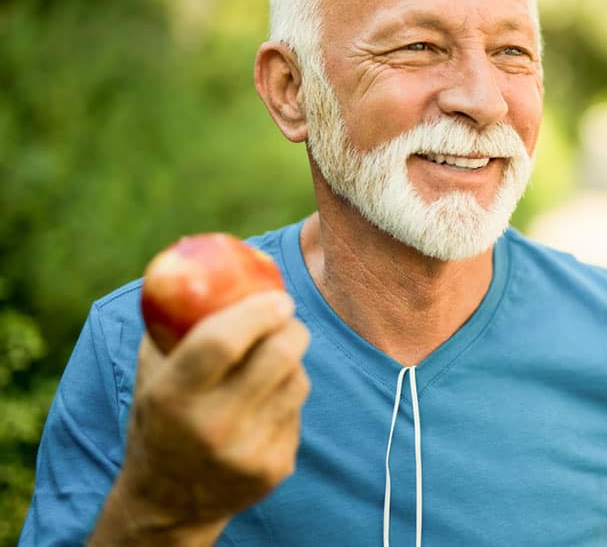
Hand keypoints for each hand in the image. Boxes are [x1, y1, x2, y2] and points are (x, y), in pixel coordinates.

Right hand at [91, 291, 310, 544]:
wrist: (167, 502)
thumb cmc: (160, 417)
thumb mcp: (151, 374)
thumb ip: (173, 324)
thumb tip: (204, 263)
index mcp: (174, 396)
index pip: (223, 340)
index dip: (258, 311)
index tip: (276, 298)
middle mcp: (212, 426)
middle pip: (278, 356)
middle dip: (292, 328)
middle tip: (287, 318)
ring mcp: (247, 452)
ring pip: (296, 380)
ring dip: (291, 362)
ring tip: (269, 363)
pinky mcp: (275, 467)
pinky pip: (297, 412)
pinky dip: (287, 398)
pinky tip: (264, 405)